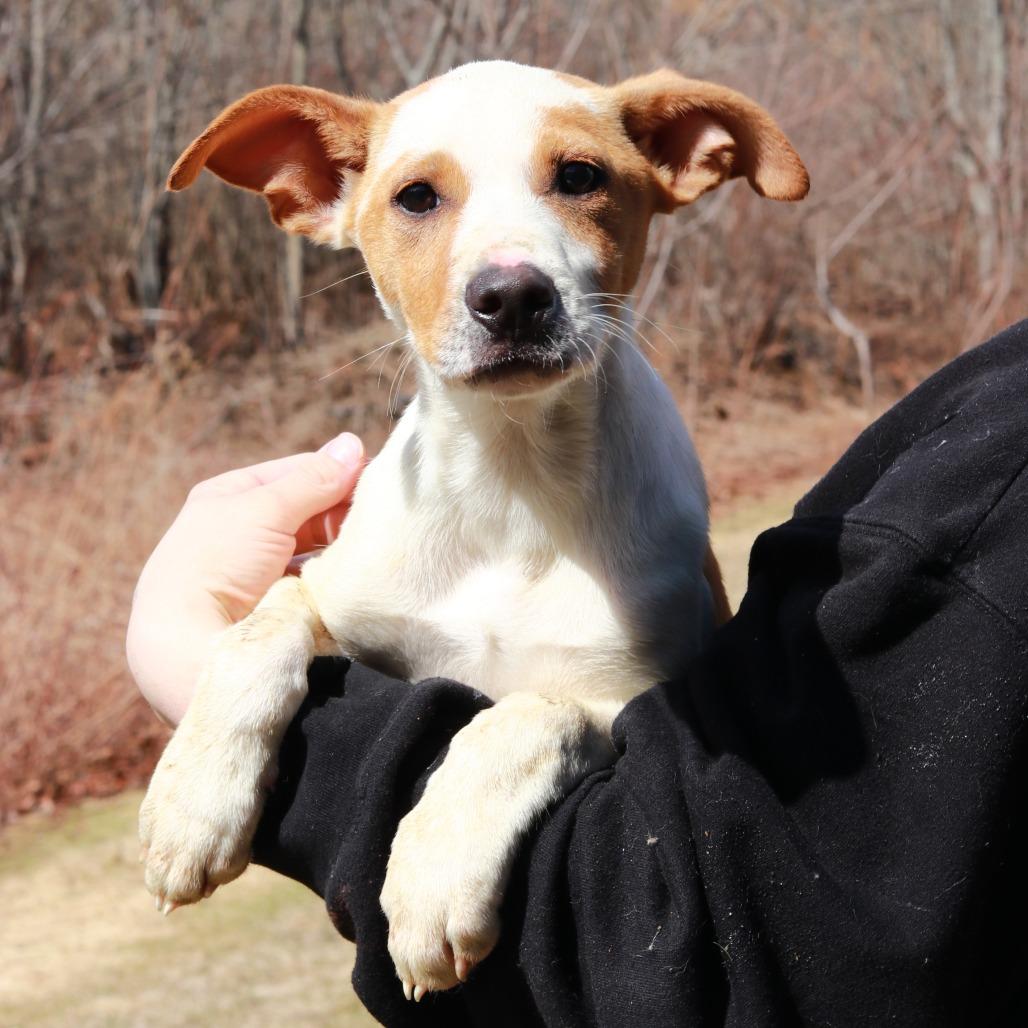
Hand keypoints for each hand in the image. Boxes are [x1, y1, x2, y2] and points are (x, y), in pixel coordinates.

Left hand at [126, 432, 364, 724]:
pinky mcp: (280, 603)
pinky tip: (356, 573)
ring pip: (320, 546)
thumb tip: (353, 444)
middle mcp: (246, 529)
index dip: (336, 473)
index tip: (374, 478)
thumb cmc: (216, 562)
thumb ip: (314, 479)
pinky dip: (338, 575)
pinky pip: (320, 579)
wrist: (190, 644)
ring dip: (344, 545)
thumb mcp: (265, 507)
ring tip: (372, 544)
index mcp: (232, 496)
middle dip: (343, 511)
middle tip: (379, 514)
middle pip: (312, 509)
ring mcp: (264, 569)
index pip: (299, 472)